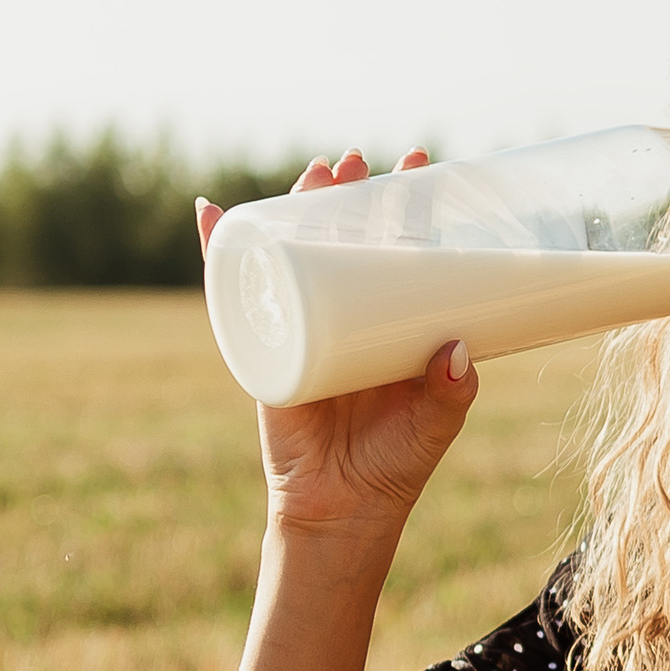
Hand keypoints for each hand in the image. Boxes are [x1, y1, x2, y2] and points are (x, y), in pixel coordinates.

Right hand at [197, 149, 478, 545]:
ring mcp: (298, 325)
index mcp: (389, 321)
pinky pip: (235, 294)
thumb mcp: (435, 423)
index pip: (397, 247)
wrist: (341, 510)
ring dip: (293, 207)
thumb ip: (452, 392)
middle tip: (358, 160)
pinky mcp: (262, 346)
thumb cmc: (394, 463)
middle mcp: (343, 314)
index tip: (422, 164)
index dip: (405, 205)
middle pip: (340, 236)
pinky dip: (219, 252)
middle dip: (347, 193)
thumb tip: (456, 349)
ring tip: (312, 174)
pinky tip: (213, 214)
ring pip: (291, 252)